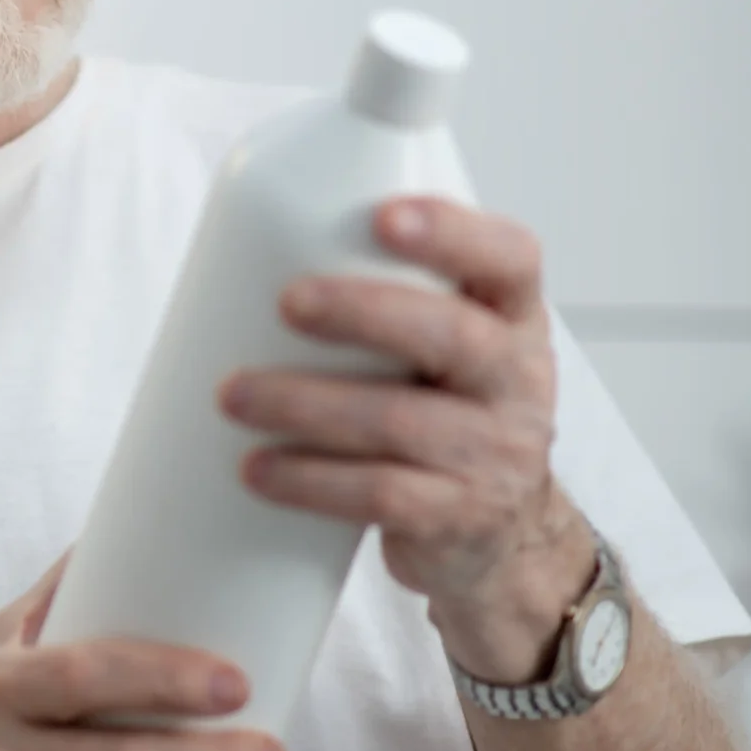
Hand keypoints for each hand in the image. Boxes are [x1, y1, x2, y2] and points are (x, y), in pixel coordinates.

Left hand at [216, 196, 596, 682]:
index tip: (382, 216)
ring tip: (232, 395)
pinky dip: (309, 480)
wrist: (501, 534)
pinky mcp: (459, 518)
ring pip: (400, 420)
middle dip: (362, 312)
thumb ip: (387, 291)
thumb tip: (247, 243)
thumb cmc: (444, 409)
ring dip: (305, 405)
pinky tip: (259, 469)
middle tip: (286, 302)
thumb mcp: (444, 344)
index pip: (510, 257)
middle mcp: (518, 379)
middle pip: (451, 335)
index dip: (454, 232)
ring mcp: (496, 454)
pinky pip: (381, 495)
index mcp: (513, 317)